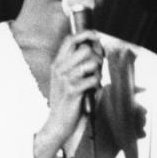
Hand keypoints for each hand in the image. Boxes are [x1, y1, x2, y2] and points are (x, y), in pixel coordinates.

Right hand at [39, 30, 103, 155]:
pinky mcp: (73, 91)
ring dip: (98, 71)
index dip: (85, 34)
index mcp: (58, 63)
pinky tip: (93, 90)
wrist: (59, 123)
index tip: (96, 35)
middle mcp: (59, 68)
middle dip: (97, 56)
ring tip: (95, 80)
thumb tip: (98, 50)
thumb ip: (80, 65)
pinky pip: (94, 79)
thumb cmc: (68, 101)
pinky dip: (97, 84)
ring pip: (91, 63)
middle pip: (85, 49)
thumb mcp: (69, 80)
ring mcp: (65, 79)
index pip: (70, 40)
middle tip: (99, 67)